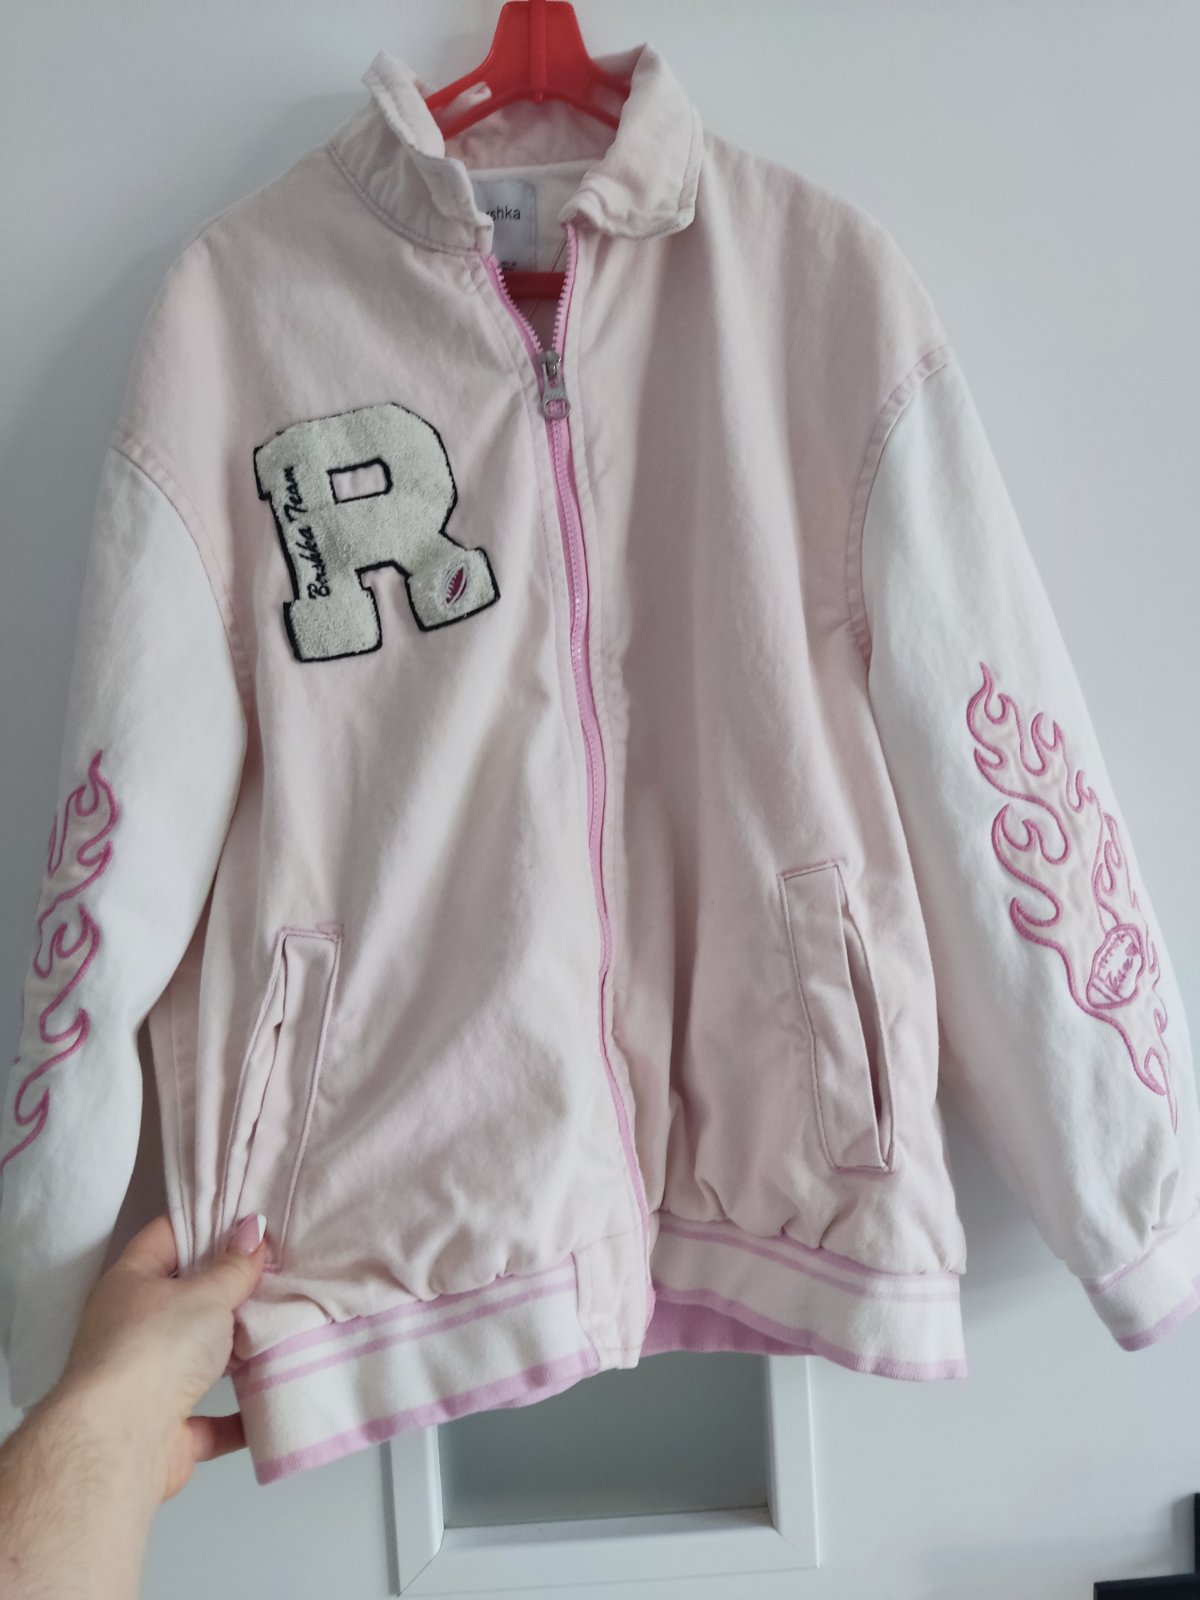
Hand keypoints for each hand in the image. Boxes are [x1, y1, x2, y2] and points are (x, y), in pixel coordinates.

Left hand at [53, 1211, 267, 1504]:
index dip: (206, 1223)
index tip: (251, 1220)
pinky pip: (210, 1419)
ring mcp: (145, 1382)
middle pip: (185, 1300)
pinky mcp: (164, 1430)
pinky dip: (239, 1416)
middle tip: (281, 1272)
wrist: (119, 1443)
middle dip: (230, 1292)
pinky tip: (274, 1399)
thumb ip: (233, 1265)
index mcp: (129, 1283)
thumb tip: (252, 1228)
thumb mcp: (204, 1294)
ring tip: (287, 1329)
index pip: (166, 1236)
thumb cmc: (155, 1348)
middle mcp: (130, 1329)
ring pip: (198, 1359)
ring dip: (237, 1353)